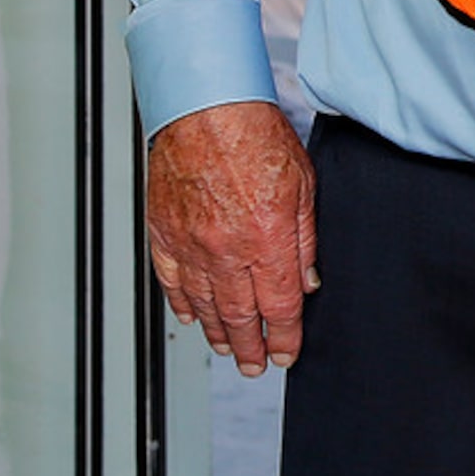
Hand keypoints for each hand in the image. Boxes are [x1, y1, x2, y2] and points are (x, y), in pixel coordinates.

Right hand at [145, 100, 318, 376]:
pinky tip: (193, 317)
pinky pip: (174, 282)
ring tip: (230, 349)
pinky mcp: (166, 234)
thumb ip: (306, 238)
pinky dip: (184, 304)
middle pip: (240, 316)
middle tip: (256, 366)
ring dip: (218, 333)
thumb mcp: (304, 184)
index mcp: (267, 238)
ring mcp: (192, 245)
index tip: (286, 354)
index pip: (279, 306)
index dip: (284, 337)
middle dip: (251, 346)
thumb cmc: (256, 135)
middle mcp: (227, 250)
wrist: (207, 109)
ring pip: (205, 306)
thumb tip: (309, 280)